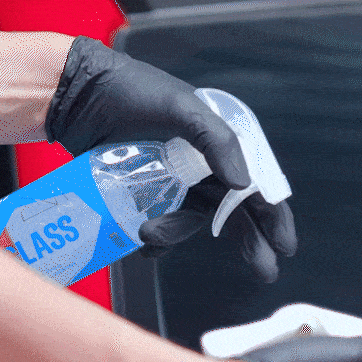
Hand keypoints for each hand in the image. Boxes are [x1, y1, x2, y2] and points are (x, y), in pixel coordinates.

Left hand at [45, 36, 296, 280]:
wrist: (77, 95)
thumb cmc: (132, 91)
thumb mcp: (180, 107)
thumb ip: (216, 141)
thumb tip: (240, 183)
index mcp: (217, 141)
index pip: (255, 183)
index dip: (272, 215)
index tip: (283, 246)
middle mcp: (199, 164)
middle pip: (232, 211)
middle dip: (250, 242)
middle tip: (264, 271)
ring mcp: (170, 179)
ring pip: (189, 220)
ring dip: (176, 234)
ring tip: (149, 235)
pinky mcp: (141, 191)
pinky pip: (158, 223)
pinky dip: (154, 239)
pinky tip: (142, 243)